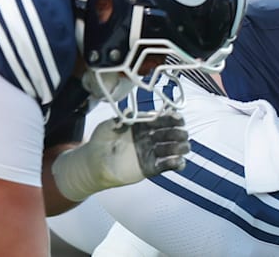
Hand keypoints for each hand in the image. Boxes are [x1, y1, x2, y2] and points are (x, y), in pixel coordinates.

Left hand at [51, 113, 188, 201]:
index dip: (171, 118)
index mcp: (142, 125)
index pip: (160, 119)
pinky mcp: (150, 167)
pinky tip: (179, 161)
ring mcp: (150, 152)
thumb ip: (121, 119)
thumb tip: (129, 111)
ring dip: (180, 147)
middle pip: (169, 134)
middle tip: (182, 133)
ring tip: (183, 147)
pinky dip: (174, 164)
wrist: (95, 162)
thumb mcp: (109, 125)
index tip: (178, 117)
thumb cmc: (101, 140)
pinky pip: (165, 166)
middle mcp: (149, 137)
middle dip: (178, 132)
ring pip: (171, 149)